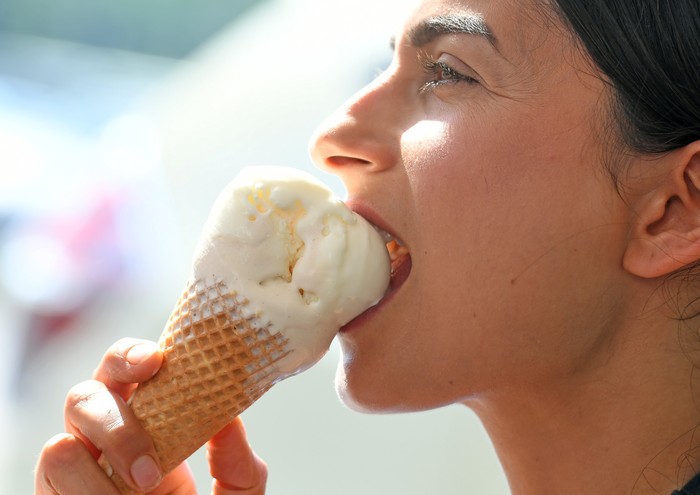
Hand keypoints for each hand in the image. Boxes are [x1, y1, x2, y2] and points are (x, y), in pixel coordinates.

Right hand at [34, 338, 267, 493]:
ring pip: (60, 445)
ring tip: (141, 494)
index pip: (129, 369)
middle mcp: (104, 439)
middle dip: (114, 422)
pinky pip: (50, 483)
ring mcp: (76, 471)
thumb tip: (230, 421)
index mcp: (149, 420)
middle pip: (85, 395)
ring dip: (100, 478)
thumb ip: (238, 465)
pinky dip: (87, 494)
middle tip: (151, 471)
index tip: (155, 360)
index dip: (132, 355)